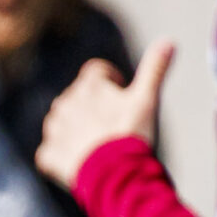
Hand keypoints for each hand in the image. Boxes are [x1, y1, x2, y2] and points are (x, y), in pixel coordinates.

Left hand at [37, 39, 173, 188]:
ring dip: (76, 131)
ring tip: (98, 146)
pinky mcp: (47, 155)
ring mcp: (53, 130)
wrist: (114, 176)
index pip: (97, 72)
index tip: (122, 96)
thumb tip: (169, 40)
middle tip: (113, 128)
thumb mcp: (146, 99)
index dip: (111, 81)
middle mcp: (64, 102)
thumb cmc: (131, 134)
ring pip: (62, 123)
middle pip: (78, 98)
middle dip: (93, 108)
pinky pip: (51, 152)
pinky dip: (63, 157)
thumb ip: (155, 69)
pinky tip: (83, 164)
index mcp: (87, 85)